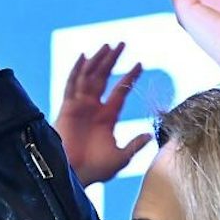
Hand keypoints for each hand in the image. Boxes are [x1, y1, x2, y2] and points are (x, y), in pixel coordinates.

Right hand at [54, 43, 149, 184]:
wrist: (73, 175)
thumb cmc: (96, 170)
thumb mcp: (121, 157)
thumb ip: (135, 144)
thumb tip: (151, 135)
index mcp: (107, 118)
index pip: (120, 91)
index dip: (129, 76)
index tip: (140, 63)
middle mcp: (93, 108)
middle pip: (104, 78)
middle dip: (112, 60)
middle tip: (121, 43)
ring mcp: (80, 106)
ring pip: (89, 77)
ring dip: (98, 60)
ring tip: (108, 45)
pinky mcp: (68, 107)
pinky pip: (72, 84)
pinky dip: (77, 70)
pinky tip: (84, 57)